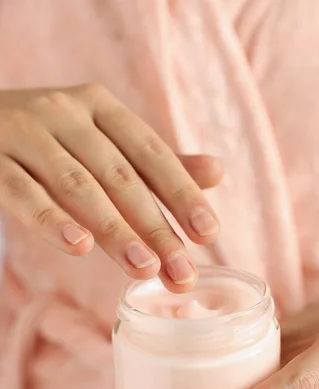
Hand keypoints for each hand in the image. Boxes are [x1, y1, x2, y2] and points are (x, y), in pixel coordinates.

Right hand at [0, 86, 221, 290]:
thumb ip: (154, 162)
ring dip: (114, 230)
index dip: (182, 192)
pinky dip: (51, 220)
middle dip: (155, 226)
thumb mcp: (103, 142)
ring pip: (77, 187)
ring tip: (144, 268)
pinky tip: (79, 246)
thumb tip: (217, 172)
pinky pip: (23, 193)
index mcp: (101, 109)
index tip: (209, 232)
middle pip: (119, 176)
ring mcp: (25, 135)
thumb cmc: (52, 141)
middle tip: (181, 271)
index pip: (151, 153)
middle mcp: (65, 114)